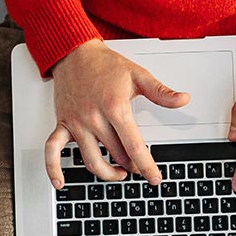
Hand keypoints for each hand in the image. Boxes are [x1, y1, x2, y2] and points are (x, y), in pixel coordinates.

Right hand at [46, 40, 189, 188]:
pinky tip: (60, 182)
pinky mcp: (62, 124)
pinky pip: (52, 150)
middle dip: (132, 167)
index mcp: (115, 107)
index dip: (147, 166)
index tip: (155, 178)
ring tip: (118, 173)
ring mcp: (76, 123)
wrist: (75, 53)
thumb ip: (161, 92)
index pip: (134, 146)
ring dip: (107, 174)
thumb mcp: (138, 75)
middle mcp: (94, 118)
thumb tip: (183, 99)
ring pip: (91, 161)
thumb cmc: (105, 65)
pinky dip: (53, 168)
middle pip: (116, 156)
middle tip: (140, 168)